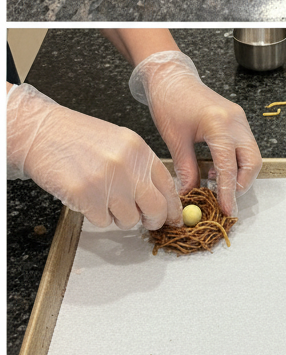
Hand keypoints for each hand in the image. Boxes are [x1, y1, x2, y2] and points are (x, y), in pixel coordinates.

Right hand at [7, 83, 178, 229]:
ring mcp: (108, 181)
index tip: (174, 218)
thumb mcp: (120, 143)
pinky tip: (87, 199)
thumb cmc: (77, 137)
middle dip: (154, 220)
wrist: (42, 132)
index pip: (168, 185)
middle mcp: (129, 166)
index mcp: (141, 151)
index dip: (173, 206)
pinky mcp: (86, 195)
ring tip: (104, 200)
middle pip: (156, 208)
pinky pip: (103, 221)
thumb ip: (140, 167)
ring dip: (119, 217)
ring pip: (129, 219)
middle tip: (148, 223)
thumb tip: (158, 196)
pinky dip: (96, 216)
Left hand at [129, 51, 261, 215]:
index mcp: (219, 125)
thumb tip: (189, 195)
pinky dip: (236, 162)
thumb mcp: (176, 140)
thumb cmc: (170, 103)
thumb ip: (186, 169)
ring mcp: (240, 120)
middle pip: (252, 162)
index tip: (227, 210)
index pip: (229, 166)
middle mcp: (236, 122)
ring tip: (216, 183)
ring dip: (240, 174)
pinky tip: (217, 168)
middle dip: (242, 184)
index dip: (229, 191)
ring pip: (252, 156)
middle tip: (225, 200)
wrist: (173, 78)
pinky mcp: (238, 120)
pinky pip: (246, 146)